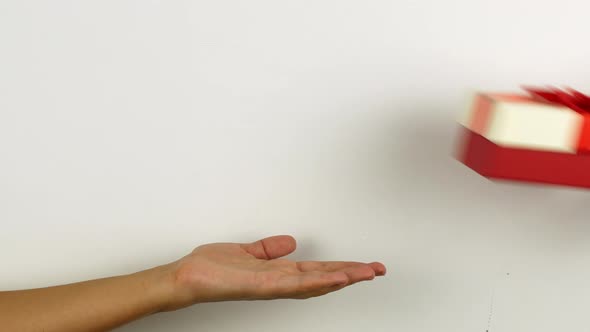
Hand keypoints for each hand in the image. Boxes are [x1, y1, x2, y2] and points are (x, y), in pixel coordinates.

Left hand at [163, 235, 385, 309]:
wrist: (186, 277)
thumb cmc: (210, 268)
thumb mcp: (246, 252)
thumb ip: (269, 249)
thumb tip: (289, 243)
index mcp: (278, 272)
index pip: (317, 269)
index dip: (341, 267)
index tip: (363, 264)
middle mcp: (279, 281)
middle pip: (323, 277)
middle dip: (352, 274)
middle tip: (378, 270)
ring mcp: (272, 285)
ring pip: (315, 282)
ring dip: (342, 278)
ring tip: (366, 273)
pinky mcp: (261, 285)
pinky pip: (294, 284)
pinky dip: (317, 281)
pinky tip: (334, 277)